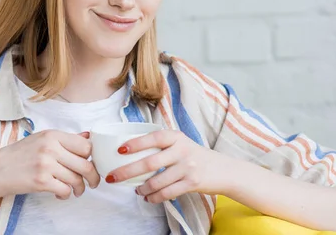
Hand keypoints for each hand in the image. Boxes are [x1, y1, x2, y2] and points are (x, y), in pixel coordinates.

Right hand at [0, 130, 100, 200]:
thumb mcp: (41, 139)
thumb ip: (65, 139)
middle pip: (86, 164)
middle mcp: (50, 147)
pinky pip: (65, 190)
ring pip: (76, 180)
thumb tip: (88, 136)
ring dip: (79, 188)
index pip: (85, 145)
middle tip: (92, 182)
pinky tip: (61, 194)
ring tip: (75, 190)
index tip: (91, 164)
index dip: (92, 157)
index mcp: (52, 135)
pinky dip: (66, 195)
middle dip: (93, 177)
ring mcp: (45, 164)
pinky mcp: (41, 181)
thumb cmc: (20, 155)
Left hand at [107, 130, 232, 202]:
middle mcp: (182, 150)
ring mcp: (187, 167)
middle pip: (149, 162)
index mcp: (176, 137)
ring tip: (136, 190)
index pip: (153, 137)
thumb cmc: (194, 155)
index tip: (120, 150)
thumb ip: (161, 144)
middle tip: (112, 177)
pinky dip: (154, 197)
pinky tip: (148, 198)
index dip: (136, 143)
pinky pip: (167, 193)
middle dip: (127, 171)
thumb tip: (128, 150)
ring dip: (142, 188)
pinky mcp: (192, 183)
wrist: (223, 170)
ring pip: (157, 181)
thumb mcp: (180, 143)